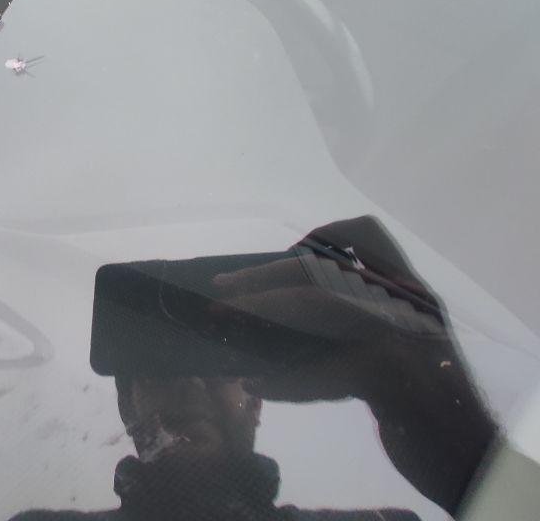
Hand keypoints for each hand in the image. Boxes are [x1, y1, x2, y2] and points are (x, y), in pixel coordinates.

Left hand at [212, 217, 494, 510]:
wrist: (467, 454)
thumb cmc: (418, 400)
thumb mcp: (387, 348)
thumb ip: (340, 325)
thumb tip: (261, 320)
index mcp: (408, 288)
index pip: (363, 233)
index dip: (317, 237)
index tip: (284, 253)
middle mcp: (409, 301)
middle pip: (322, 270)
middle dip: (263, 279)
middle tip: (221, 292)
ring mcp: (404, 335)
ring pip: (317, 306)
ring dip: (262, 314)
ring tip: (225, 326)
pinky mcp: (394, 378)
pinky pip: (326, 368)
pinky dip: (288, 380)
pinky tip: (259, 387)